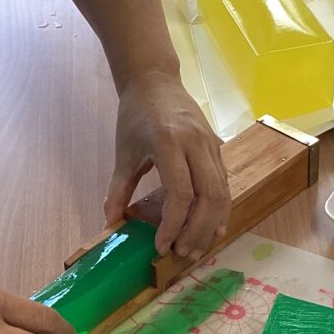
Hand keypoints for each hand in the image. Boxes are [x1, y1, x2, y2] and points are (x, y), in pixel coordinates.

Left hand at [105, 71, 230, 258]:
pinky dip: (220, 209)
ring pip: (222, 192)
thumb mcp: (123, 152)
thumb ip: (118, 189)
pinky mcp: (218, 147)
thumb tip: (109, 223)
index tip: (161, 245)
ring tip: (196, 247)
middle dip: (196, 230)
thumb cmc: (135, 114)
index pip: (181, 193)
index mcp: (169, 142)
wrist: (155, 80)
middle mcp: (196, 143)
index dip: (173, 224)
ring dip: (211, 224)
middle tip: (182, 253)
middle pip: (208, 197)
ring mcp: (211, 145)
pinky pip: (224, 183)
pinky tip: (212, 228)